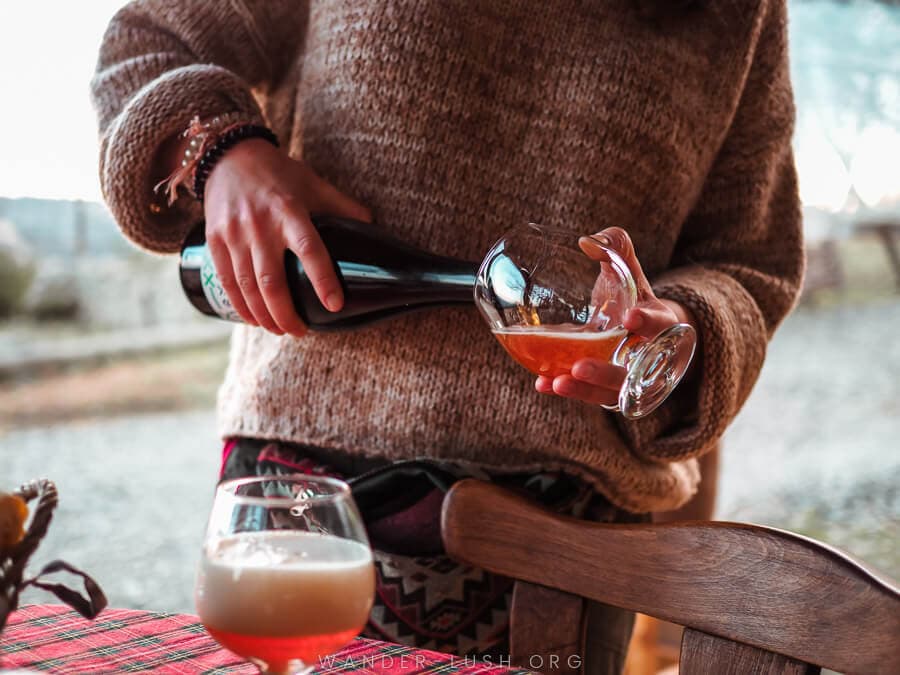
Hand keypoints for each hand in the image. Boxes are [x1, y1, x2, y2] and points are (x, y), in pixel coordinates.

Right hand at [202, 139, 370, 336]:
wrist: (228, 155)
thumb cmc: (279, 172)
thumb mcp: (314, 183)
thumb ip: (343, 206)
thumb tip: (373, 226)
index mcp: (290, 211)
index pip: (310, 250)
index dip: (323, 279)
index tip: (334, 305)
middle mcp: (260, 225)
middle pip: (272, 281)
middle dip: (287, 314)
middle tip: (301, 332)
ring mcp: (234, 234)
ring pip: (248, 286)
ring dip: (264, 315)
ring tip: (280, 330)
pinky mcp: (214, 240)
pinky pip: (226, 280)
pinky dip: (240, 305)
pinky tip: (253, 320)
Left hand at [535, 227, 692, 405]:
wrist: (642, 334)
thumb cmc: (633, 297)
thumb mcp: (630, 271)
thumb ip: (615, 247)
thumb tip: (586, 241)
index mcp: (661, 325)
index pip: (659, 324)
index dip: (648, 322)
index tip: (630, 318)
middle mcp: (647, 358)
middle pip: (631, 372)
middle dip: (606, 372)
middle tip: (581, 366)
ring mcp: (627, 378)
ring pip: (609, 392)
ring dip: (584, 391)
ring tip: (558, 382)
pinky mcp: (606, 389)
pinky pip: (588, 395)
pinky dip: (567, 391)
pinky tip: (542, 384)